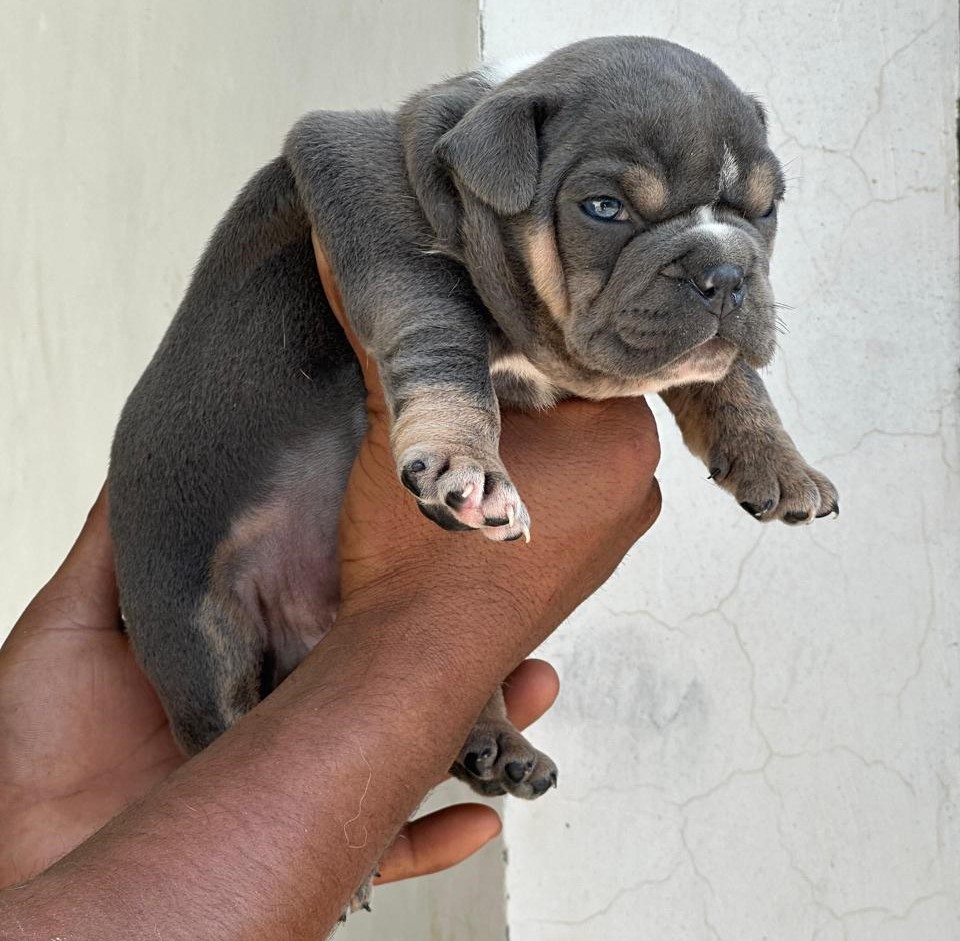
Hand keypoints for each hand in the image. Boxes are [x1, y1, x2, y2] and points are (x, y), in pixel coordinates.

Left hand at [0, 494, 559, 887]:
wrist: (25, 876)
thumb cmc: (37, 755)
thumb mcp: (74, 625)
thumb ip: (116, 545)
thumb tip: (146, 468)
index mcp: (256, 657)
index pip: (348, 614)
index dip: (401, 587)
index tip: (449, 547)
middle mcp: (292, 716)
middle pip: (394, 678)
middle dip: (465, 649)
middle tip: (521, 615)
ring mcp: (305, 788)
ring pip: (411, 750)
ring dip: (482, 726)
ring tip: (534, 688)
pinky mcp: (311, 854)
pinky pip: (392, 845)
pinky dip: (440, 831)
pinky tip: (485, 811)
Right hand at [313, 232, 661, 671]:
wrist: (412, 665)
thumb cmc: (422, 550)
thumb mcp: (406, 428)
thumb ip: (388, 337)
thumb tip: (337, 248)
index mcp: (624, 441)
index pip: (587, 351)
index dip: (528, 330)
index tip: (483, 317)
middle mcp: (641, 488)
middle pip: (583, 398)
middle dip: (529, 382)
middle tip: (470, 364)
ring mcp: (617, 536)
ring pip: (574, 449)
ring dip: (527, 434)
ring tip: (471, 424)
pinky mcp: (586, 569)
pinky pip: (567, 495)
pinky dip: (530, 478)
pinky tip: (485, 478)